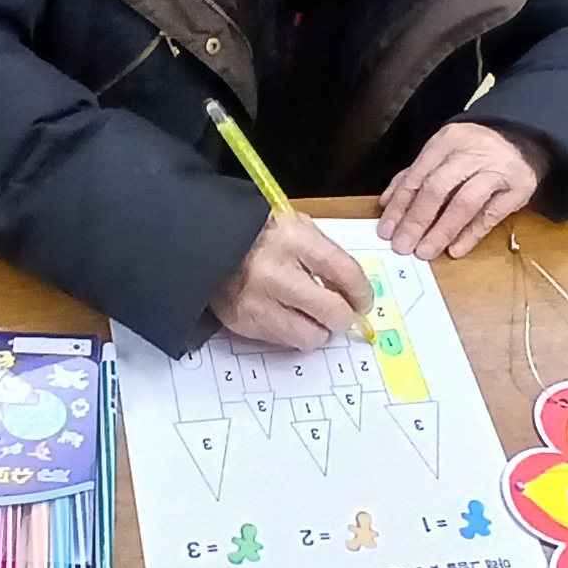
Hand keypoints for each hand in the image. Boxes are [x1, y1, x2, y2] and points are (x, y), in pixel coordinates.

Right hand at [209, 213, 376, 350]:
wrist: (203, 241)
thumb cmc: (256, 233)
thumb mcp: (294, 226)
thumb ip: (325, 254)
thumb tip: (353, 289)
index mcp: (294, 240)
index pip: (346, 273)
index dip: (362, 293)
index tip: (363, 301)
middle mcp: (276, 273)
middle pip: (333, 312)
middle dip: (343, 316)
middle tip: (341, 313)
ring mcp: (258, 301)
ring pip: (311, 336)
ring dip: (319, 330)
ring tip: (312, 316)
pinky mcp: (243, 322)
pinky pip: (284, 340)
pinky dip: (292, 332)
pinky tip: (287, 315)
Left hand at [377, 123, 547, 259]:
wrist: (526, 138)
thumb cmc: (476, 150)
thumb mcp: (445, 152)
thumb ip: (416, 174)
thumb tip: (387, 203)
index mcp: (447, 141)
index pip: (417, 175)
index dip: (400, 205)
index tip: (386, 230)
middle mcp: (471, 153)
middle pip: (437, 188)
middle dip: (416, 221)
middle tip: (402, 246)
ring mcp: (497, 170)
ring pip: (464, 203)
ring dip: (441, 231)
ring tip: (424, 252)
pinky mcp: (518, 189)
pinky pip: (491, 215)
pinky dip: (471, 234)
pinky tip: (455, 250)